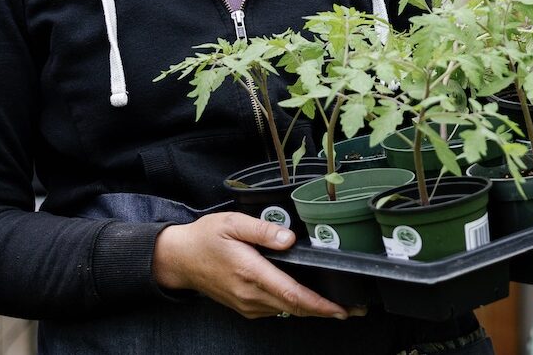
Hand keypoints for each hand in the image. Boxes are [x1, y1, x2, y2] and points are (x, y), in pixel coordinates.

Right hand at [153, 212, 367, 319]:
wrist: (180, 259)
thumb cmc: (205, 238)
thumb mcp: (232, 223)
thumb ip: (262, 230)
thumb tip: (288, 238)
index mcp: (250, 272)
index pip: (291, 294)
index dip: (319, 304)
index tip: (340, 308)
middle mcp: (250, 295)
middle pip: (295, 307)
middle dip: (325, 310)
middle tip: (352, 308)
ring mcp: (248, 305)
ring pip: (286, 310)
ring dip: (311, 309)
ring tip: (336, 303)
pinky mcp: (246, 307)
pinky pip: (275, 309)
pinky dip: (294, 306)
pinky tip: (306, 298)